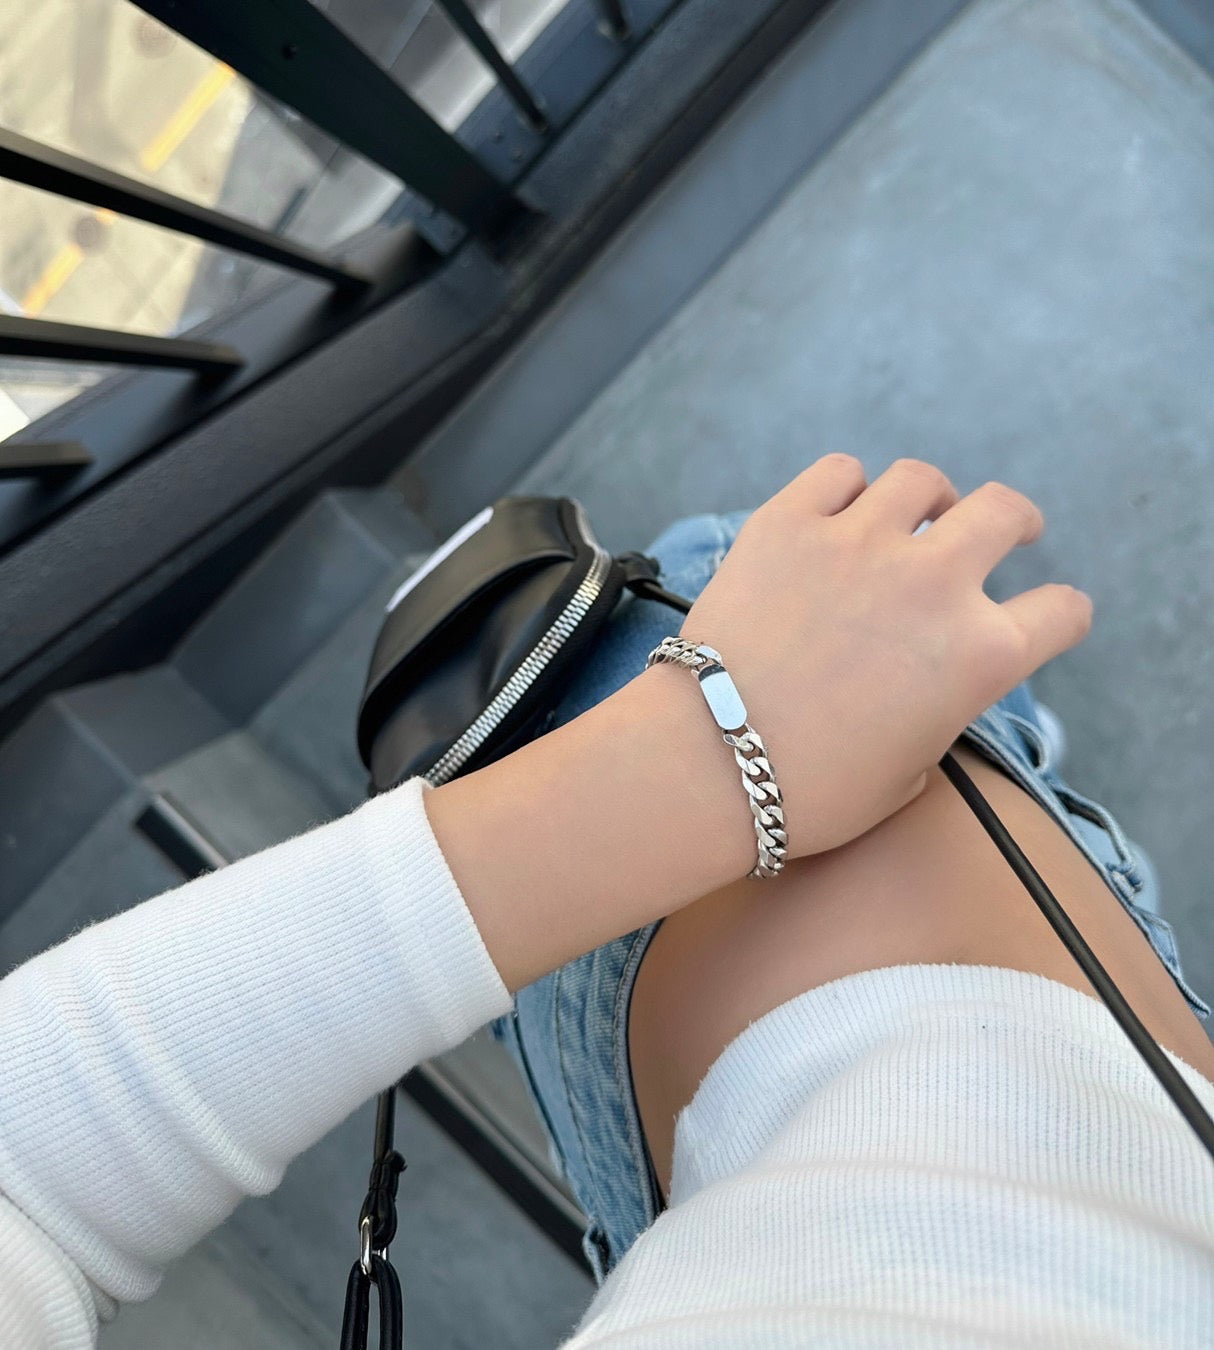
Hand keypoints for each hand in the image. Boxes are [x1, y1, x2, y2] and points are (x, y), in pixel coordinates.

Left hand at [661, 454, 1091, 857]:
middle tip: (1009, 530)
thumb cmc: (810, 792)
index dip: (1060, 617)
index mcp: (980, 655)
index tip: (1049, 616)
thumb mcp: (910, 774)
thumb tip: (927, 689)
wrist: (709, 761)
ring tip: (918, 515)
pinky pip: (838, 472)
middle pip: (1003, 512)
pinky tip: (841, 510)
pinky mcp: (788, 522)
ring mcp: (859, 542)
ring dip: (930, 498)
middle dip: (1015, 521)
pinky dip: (848, 488)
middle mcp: (934, 583)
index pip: (1061, 612)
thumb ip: (939, 715)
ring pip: (920, 479)